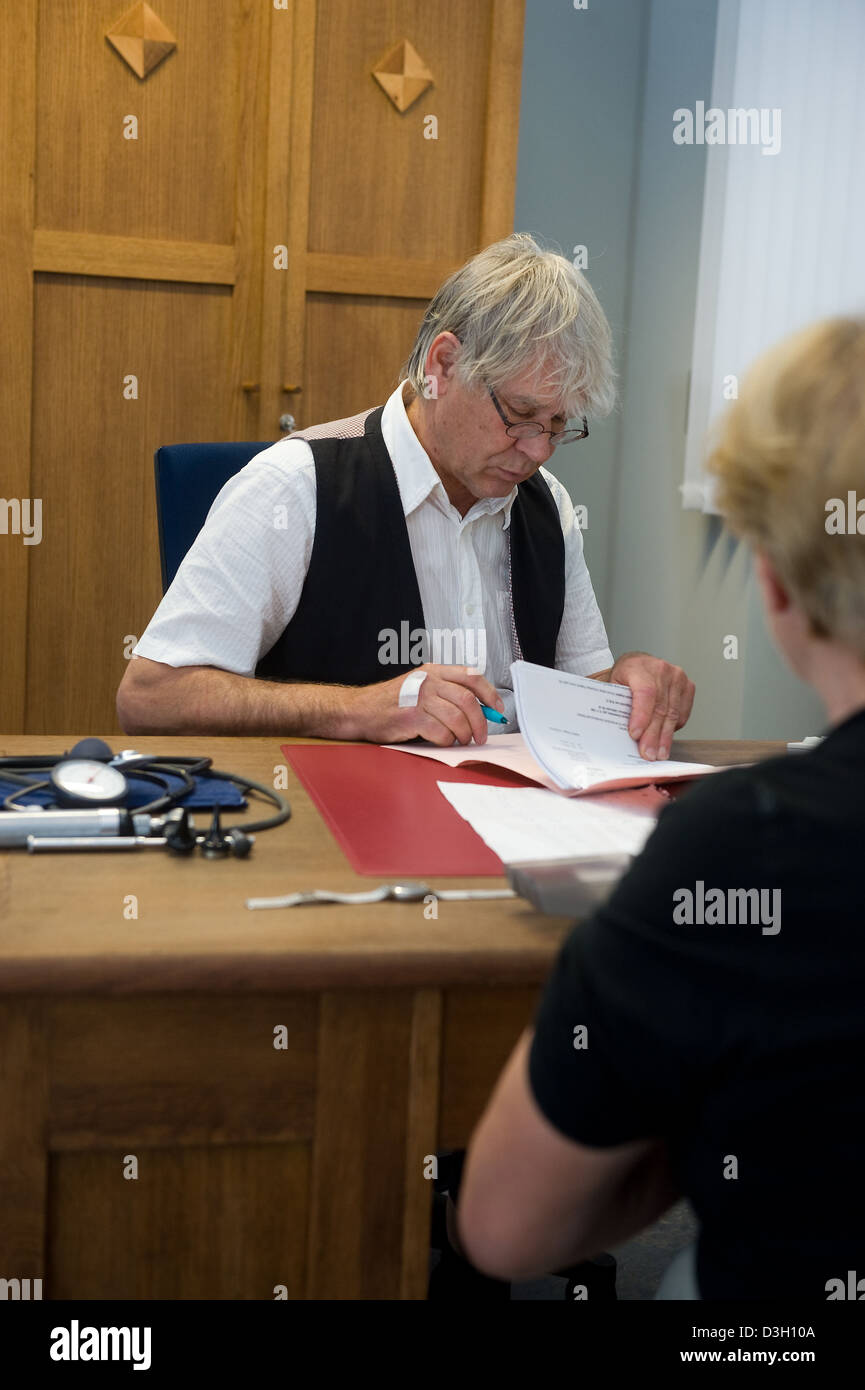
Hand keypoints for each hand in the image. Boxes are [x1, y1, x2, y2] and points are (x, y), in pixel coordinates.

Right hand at [347, 664, 505, 745]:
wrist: (361, 710)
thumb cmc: (391, 702)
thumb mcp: (419, 686)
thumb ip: (445, 692)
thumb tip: (477, 710)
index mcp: (433, 671)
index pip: (471, 676)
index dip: (489, 693)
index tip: (497, 708)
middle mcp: (428, 681)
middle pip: (467, 701)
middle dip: (480, 722)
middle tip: (481, 735)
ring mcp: (419, 699)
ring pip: (457, 718)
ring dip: (464, 734)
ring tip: (461, 740)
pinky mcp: (412, 718)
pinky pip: (441, 732)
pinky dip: (447, 741)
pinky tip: (443, 741)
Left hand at [607, 652, 694, 760]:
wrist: (640, 663)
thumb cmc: (626, 675)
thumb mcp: (613, 685)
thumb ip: (617, 704)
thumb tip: (619, 732)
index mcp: (640, 668)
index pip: (645, 693)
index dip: (641, 716)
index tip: (635, 735)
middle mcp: (662, 670)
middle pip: (660, 708)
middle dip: (653, 735)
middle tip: (648, 754)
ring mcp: (678, 678)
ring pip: (673, 714)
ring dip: (665, 737)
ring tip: (659, 753)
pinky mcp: (688, 687)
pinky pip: (682, 714)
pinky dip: (673, 728)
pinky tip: (665, 739)